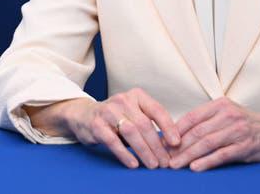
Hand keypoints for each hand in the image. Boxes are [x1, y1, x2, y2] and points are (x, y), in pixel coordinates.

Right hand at [58, 89, 181, 168]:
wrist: (84, 115)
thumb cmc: (115, 117)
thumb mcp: (133, 114)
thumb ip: (149, 125)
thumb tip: (170, 146)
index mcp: (136, 96)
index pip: (157, 110)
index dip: (169, 127)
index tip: (176, 143)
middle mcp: (123, 100)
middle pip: (145, 124)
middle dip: (157, 146)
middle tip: (164, 162)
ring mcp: (108, 111)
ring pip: (131, 132)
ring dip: (144, 151)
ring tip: (152, 164)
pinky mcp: (96, 124)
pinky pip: (113, 141)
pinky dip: (125, 154)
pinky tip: (133, 163)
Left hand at [168, 98, 259, 170]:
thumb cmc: (244, 123)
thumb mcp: (225, 114)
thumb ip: (204, 121)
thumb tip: (176, 134)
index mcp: (219, 105)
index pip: (191, 118)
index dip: (174, 131)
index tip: (162, 142)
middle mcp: (227, 115)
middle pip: (196, 132)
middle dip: (178, 146)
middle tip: (165, 157)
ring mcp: (237, 130)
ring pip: (207, 143)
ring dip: (188, 155)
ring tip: (175, 164)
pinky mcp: (245, 146)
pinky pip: (222, 154)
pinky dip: (207, 161)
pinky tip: (195, 166)